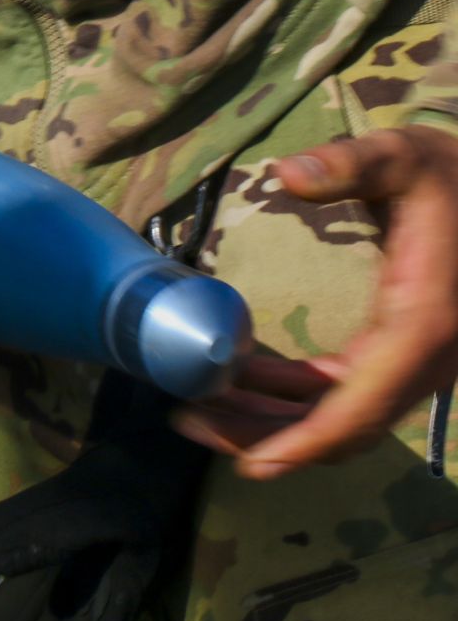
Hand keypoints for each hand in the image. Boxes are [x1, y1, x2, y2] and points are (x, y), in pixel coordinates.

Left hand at [171, 126, 457, 478]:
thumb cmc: (448, 175)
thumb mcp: (401, 157)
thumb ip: (349, 164)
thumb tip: (288, 173)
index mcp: (424, 327)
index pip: (361, 407)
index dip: (306, 441)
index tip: (253, 463)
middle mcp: (424, 360)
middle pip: (342, 426)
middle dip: (267, 436)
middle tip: (189, 422)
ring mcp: (413, 362)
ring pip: (339, 416)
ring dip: (271, 420)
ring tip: (198, 409)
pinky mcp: (399, 354)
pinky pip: (341, 391)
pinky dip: (290, 394)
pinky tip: (239, 377)